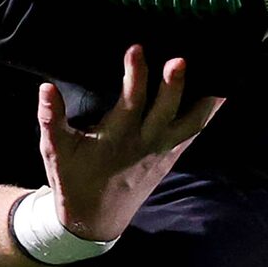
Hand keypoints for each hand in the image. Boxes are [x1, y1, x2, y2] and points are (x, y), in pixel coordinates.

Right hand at [36, 47, 222, 241]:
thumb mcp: (55, 150)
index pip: (130, 102)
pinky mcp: (172, 156)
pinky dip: (209, 112)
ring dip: (206, 100)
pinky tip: (221, 90)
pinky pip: (196, 132)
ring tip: (221, 72)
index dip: (135, 75)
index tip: (136, 48)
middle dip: (174, 86)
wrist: (94, 219)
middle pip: (166, 111)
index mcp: (117, 139)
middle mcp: (145, 144)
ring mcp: (163, 151)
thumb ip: (50, 118)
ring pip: (192, 124)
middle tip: (180, 59)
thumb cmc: (73, 179)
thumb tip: (46, 88)